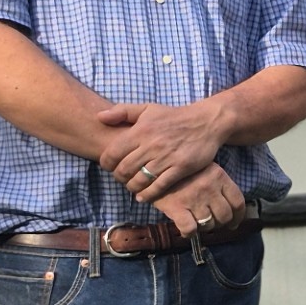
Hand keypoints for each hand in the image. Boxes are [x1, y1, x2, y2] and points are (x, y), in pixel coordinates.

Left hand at [98, 100, 224, 200]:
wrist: (206, 121)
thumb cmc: (174, 116)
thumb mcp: (148, 108)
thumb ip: (122, 111)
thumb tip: (99, 116)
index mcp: (141, 130)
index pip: (112, 154)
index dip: (106, 164)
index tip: (111, 166)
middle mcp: (151, 145)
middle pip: (124, 170)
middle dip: (119, 177)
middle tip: (123, 177)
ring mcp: (167, 158)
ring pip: (140, 181)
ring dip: (132, 187)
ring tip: (133, 186)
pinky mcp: (181, 168)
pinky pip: (159, 186)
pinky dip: (148, 195)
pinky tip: (143, 196)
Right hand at [151, 162, 245, 234]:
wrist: (152, 166)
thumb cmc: (183, 170)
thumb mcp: (206, 169)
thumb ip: (218, 184)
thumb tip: (230, 208)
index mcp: (219, 176)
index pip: (237, 202)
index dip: (238, 216)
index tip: (234, 223)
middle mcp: (209, 188)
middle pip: (225, 216)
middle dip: (221, 224)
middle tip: (214, 224)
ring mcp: (193, 199)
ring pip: (208, 224)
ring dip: (205, 228)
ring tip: (199, 223)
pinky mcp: (176, 208)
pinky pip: (190, 229)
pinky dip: (189, 234)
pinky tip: (186, 231)